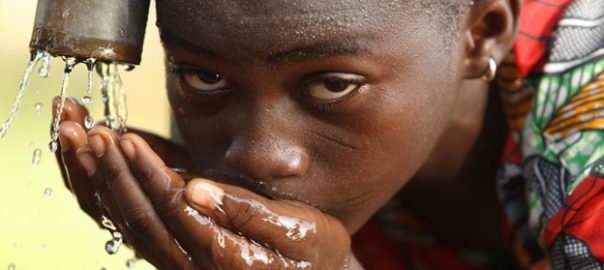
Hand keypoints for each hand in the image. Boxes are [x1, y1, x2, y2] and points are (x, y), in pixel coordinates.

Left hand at [55, 98, 361, 268]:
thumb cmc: (312, 251)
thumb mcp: (298, 229)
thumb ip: (248, 210)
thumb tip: (198, 188)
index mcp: (223, 255)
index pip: (173, 206)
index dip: (146, 171)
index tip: (126, 138)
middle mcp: (193, 266)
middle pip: (141, 216)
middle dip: (114, 172)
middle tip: (92, 134)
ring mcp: (181, 265)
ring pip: (130, 225)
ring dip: (105, 185)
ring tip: (86, 147)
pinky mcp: (177, 259)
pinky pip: (136, 231)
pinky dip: (113, 200)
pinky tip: (103, 175)